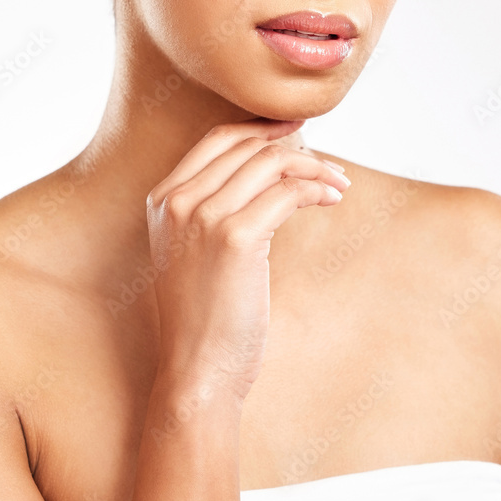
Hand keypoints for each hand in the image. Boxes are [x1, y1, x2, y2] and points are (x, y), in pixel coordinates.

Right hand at [146, 118, 349, 401]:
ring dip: (314, 166)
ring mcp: (203, 216)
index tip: (296, 130)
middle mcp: (177, 201)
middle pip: (248, 146)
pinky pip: (287, 192)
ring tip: (339, 183)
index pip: (218, 139)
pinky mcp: (235, 237)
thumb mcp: (193, 252)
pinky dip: (316, 189)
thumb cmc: (205, 317)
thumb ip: (212, 209)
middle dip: (295, 147)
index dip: (261, 128)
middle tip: (329, 165)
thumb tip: (269, 169)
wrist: (197, 371)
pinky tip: (333, 199)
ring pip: (271, 163)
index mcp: (162, 199)